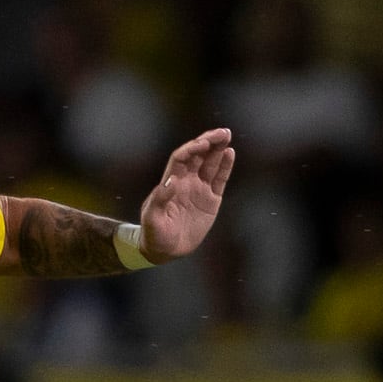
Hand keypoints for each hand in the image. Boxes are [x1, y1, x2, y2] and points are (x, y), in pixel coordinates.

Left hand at [138, 128, 235, 261]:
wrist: (165, 250)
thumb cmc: (154, 234)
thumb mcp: (152, 219)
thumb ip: (158, 200)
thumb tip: (170, 181)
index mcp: (171, 182)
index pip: (182, 158)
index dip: (192, 148)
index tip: (202, 143)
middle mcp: (186, 181)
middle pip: (198, 155)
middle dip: (208, 141)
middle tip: (222, 132)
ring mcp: (199, 189)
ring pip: (210, 163)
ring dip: (218, 149)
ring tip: (227, 136)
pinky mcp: (211, 200)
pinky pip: (219, 179)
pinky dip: (225, 166)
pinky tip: (230, 153)